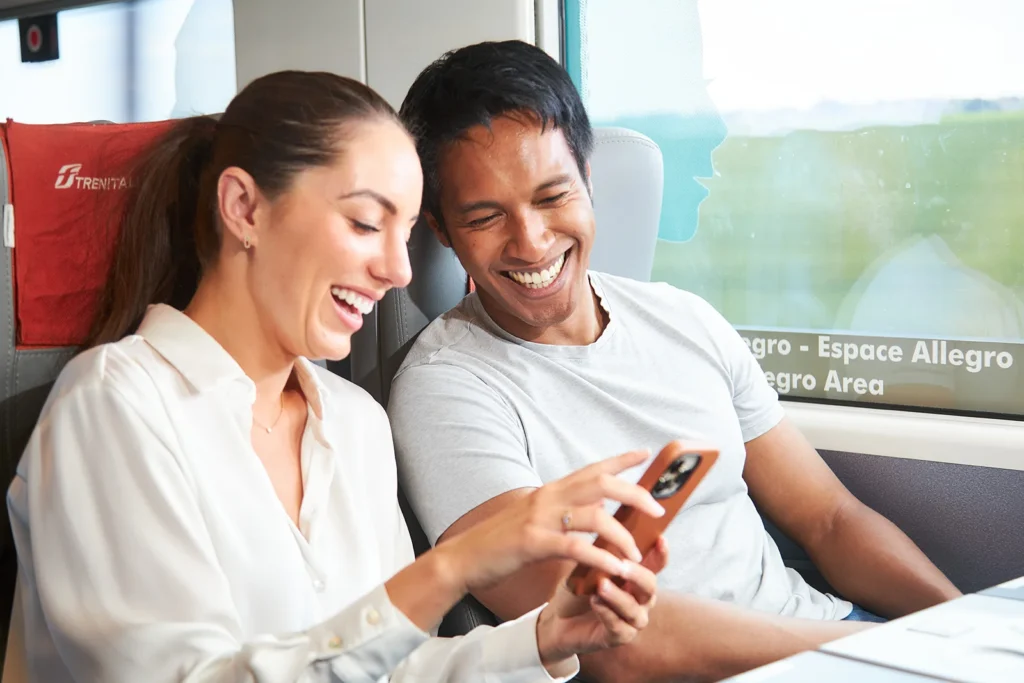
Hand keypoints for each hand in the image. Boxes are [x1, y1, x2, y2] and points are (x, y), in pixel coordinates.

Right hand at [441, 449, 664, 594]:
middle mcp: (547, 497)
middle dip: (635, 493)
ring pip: (595, 516)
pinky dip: (601, 558)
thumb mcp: (534, 519)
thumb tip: (595, 508)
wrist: (462, 559)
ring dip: (622, 536)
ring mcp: (539, 518)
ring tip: (637, 555)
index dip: (621, 460)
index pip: (592, 469)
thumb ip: (563, 511)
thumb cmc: (500, 543)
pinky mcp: (533, 543)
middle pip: (601, 485)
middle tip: (657, 509)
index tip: (646, 453)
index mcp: (549, 491)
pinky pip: (576, 547)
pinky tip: (615, 570)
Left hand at [535, 536, 668, 667]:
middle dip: (637, 575)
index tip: (660, 538)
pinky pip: (619, 627)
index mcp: (635, 578)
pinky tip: (595, 601)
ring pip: (634, 610)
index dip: (661, 553)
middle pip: (650, 587)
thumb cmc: (577, 589)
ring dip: (619, 597)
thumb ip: (600, 552)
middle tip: (622, 566)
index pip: (656, 565)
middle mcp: (639, 599)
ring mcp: (631, 620)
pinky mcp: (618, 637)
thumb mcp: (586, 565)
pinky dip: (607, 613)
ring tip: (602, 585)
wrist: (557, 618)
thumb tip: (605, 529)